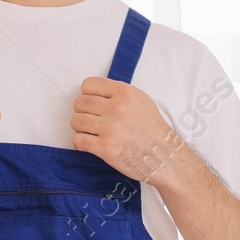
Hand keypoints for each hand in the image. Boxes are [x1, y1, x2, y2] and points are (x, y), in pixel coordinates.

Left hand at [70, 77, 185, 183]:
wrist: (164, 155)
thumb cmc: (151, 128)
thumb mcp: (140, 100)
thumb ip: (118, 93)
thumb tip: (94, 93)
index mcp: (124, 92)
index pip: (87, 85)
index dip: (88, 95)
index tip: (95, 105)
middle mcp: (116, 108)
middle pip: (79, 103)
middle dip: (83, 112)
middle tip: (94, 121)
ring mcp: (110, 128)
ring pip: (76, 121)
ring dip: (82, 129)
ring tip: (94, 133)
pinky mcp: (105, 148)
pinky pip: (78, 140)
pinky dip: (82, 143)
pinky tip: (93, 144)